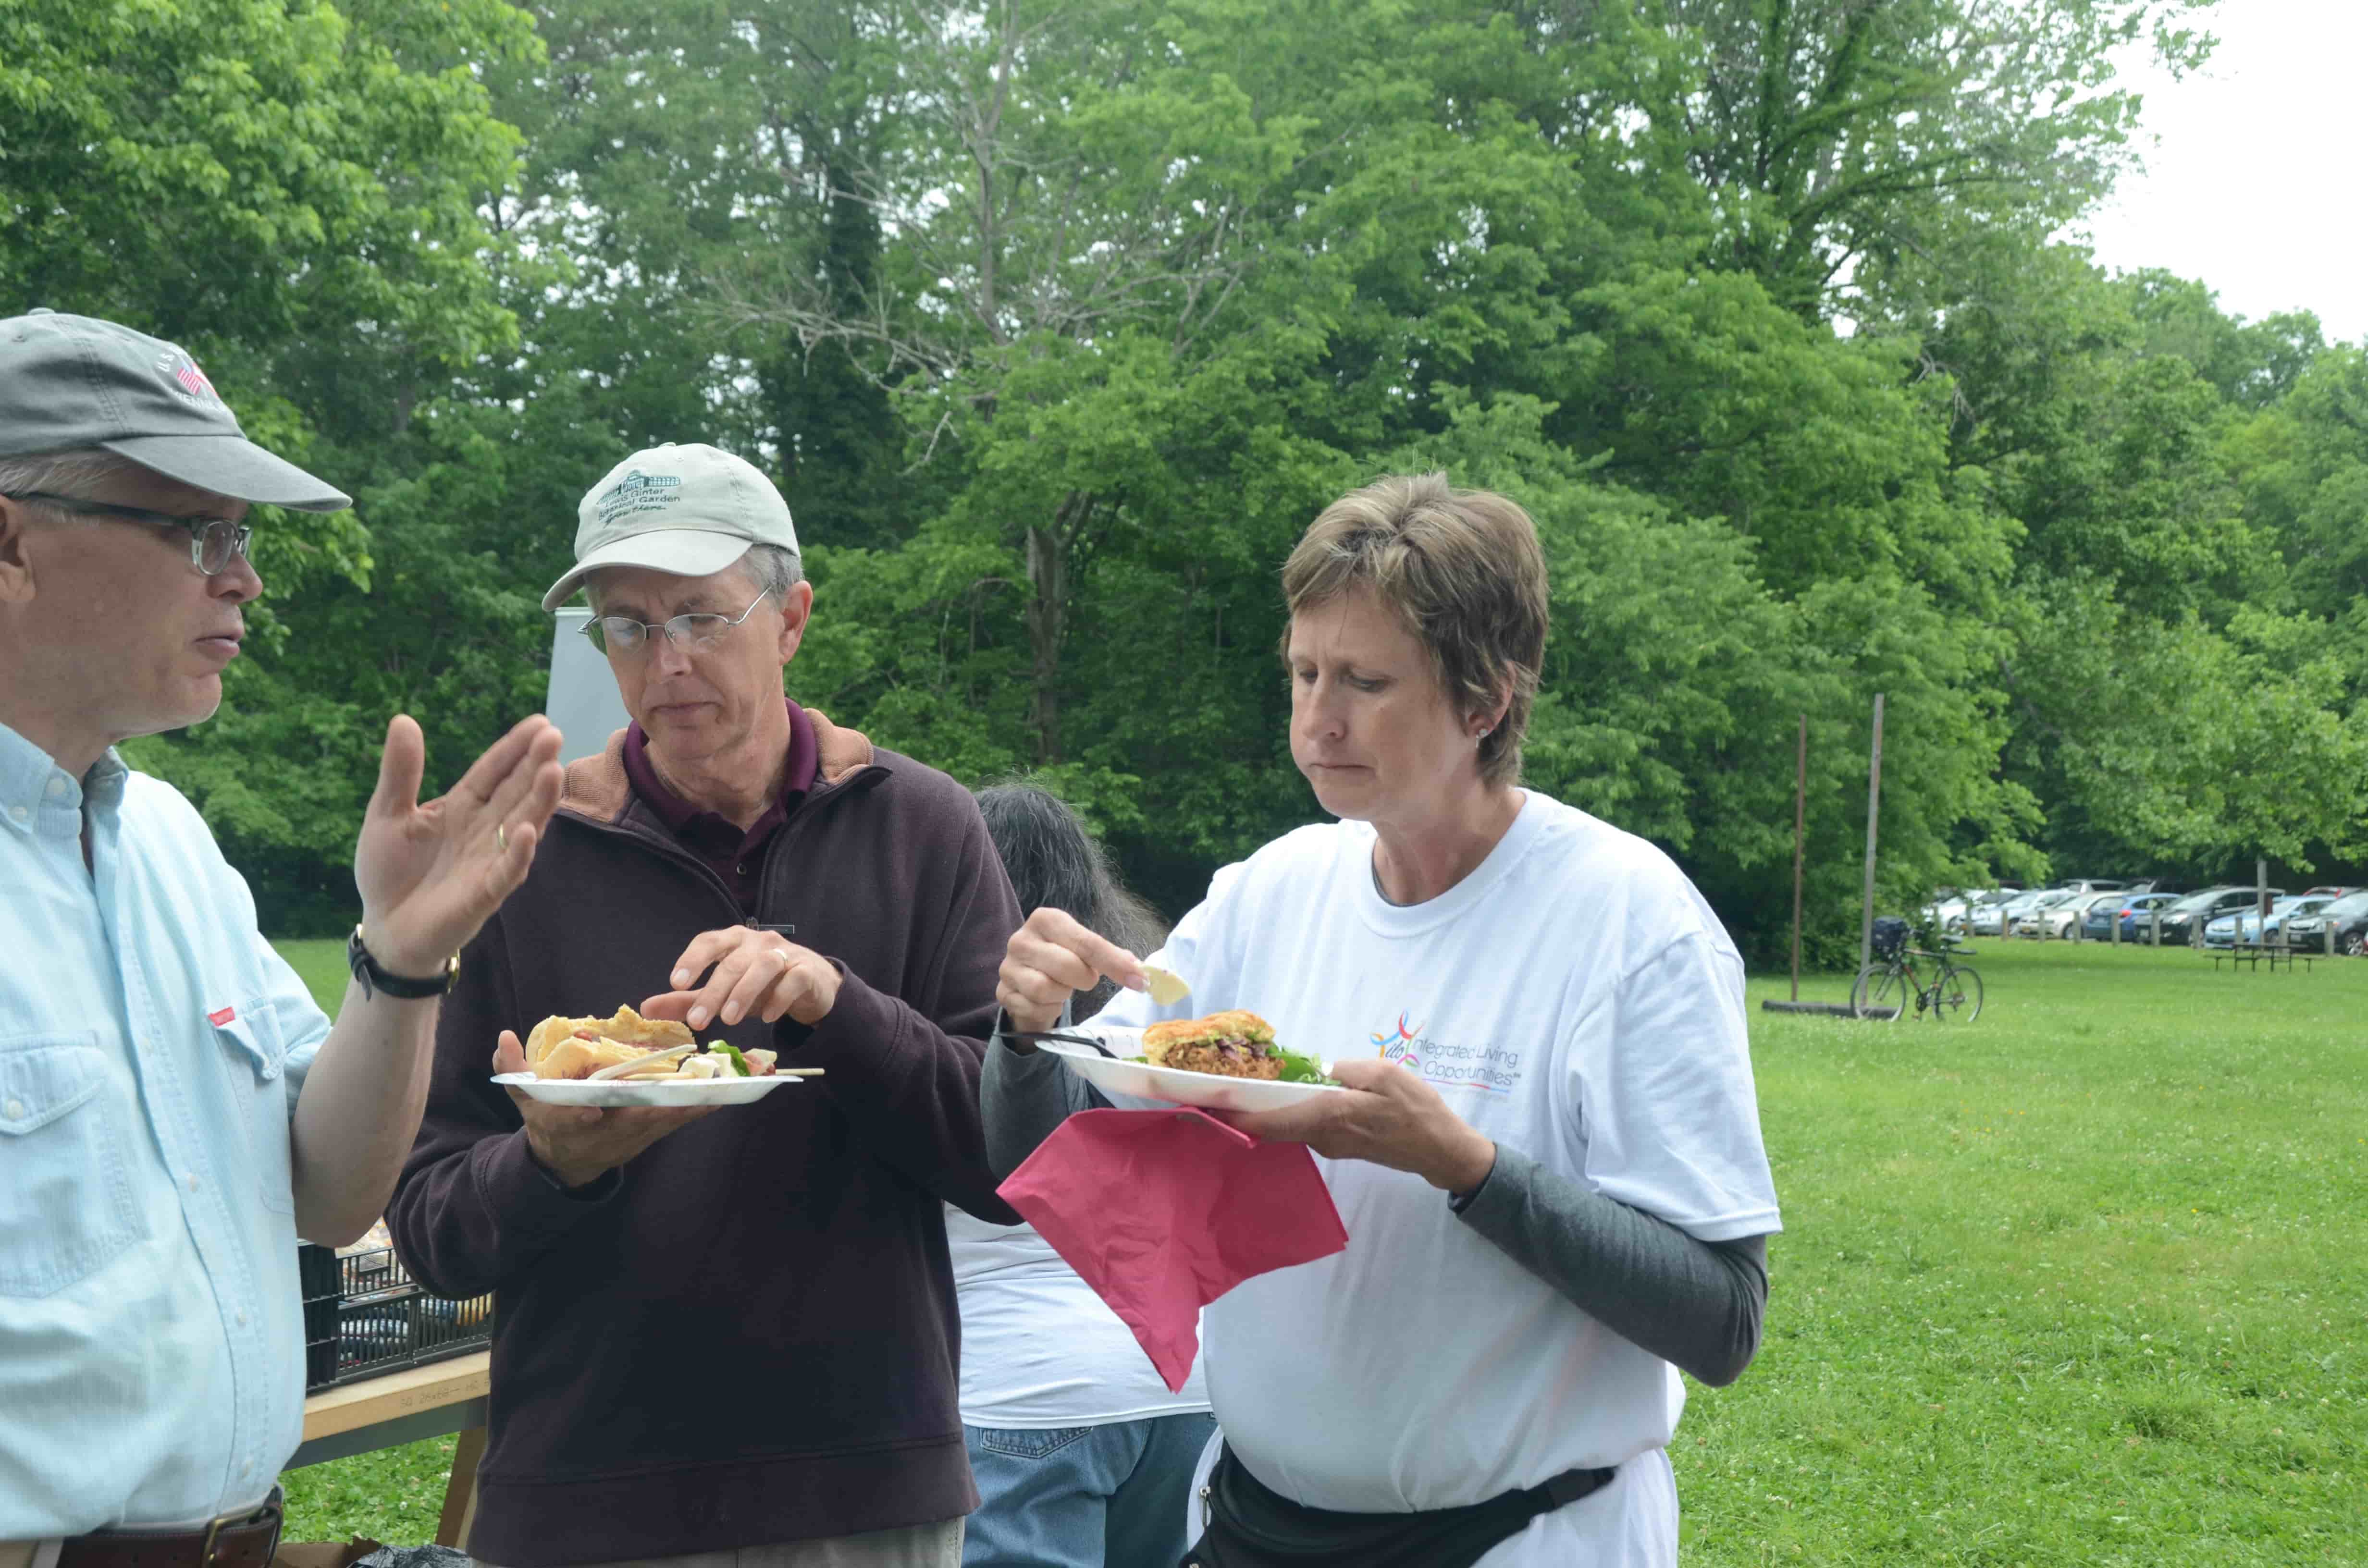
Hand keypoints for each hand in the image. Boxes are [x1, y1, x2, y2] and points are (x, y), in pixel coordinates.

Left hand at [354, 714, 564, 978]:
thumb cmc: (389, 872)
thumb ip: (400, 772)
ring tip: (553, 772)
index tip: (540, 723)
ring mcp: (488, 861)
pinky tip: (526, 831)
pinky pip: (506, 872)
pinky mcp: (483, 895)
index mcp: (462, 807)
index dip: (514, 748)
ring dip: (539, 801)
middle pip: (515, 792)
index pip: (494, 771)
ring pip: (521, 826)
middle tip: (555, 736)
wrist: (383, 929)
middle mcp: (483, 830)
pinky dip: (517, 853)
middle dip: (535, 765)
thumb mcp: (386, 814)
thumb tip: (404, 719)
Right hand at [492, 1030, 716, 1188]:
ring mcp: (628, 1138)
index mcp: (565, 1122)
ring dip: (688, 1107)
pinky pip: (674, 1122)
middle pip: (630, 1123)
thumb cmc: (546, 1120)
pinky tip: (721, 1095)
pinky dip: (696, 1109)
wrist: (566, 1160)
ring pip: (660, 1122)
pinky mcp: (648, 1136)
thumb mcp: (524, 1096)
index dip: (576, 1116)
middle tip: (683, 1091)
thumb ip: (514, 1069)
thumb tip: (504, 1037)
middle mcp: (601, 1133)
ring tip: (717, 1088)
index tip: (588, 1112)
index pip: (567, 1120)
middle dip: (657, 1110)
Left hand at [638, 927, 841, 1029]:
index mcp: (733, 941)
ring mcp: (784, 954)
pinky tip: (768, 1018)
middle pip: (733, 962)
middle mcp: (758, 942)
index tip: (675, 983)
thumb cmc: (761, 984)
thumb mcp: (723, 992)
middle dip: (713, 992)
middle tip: (698, 1022)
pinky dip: (779, 998)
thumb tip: (646, 1008)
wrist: (812, 983)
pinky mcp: (807, 970)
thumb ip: (687, 999)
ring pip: (763, 966)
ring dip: (744, 993)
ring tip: (729, 1020)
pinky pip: (793, 980)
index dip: (692, 959)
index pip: (709, 942)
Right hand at [996, 907, 1146, 1033]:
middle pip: (1067, 966)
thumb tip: (1140, 971)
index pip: (1087, 942)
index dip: (1115, 964)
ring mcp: (1008, 967)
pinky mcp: (1001, 993)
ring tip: (1061, 986)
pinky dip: (1047, 1008)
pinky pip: (1033, 1007)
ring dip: (1062, 994)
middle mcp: (1021, 939)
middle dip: (1084, 979)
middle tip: (1085, 979)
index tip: (1140, 981)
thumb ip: (1110, 956)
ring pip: (1045, 989)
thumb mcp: (1083, 950)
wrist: (1027, 980)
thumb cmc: (1062, 959)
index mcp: (1046, 919)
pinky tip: (1046, 1000)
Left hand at [1218, 1058, 1496, 1193]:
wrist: (1441, 1151)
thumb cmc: (1416, 1110)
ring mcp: (1330, 1146)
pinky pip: (1304, 1128)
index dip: (1235, 1116)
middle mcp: (1322, 1137)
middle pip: (1272, 1127)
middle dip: (1243, 1111)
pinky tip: (1287, 1095)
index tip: (1206, 1107)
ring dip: (1266, 1111)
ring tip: (1244, 1086)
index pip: (1270, 1122)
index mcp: (1329, 1117)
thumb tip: (1318, 1070)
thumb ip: (1346, 1071)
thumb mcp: (1384, 1075)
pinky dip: (1289, 1114)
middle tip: (1215, 1089)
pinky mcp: (1339, 1146)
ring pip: (1288, 1127)